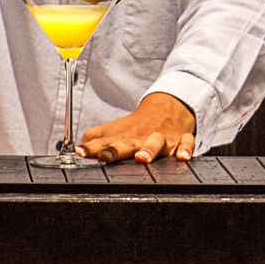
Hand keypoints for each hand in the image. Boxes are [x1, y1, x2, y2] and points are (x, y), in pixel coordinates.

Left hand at [79, 92, 196, 162]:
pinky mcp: (181, 139)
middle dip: (117, 150)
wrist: (169, 105)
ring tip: (142, 158)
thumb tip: (77, 147)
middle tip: (106, 157)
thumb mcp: (116, 129)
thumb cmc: (139, 124)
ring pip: (157, 143)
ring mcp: (162, 138)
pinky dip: (186, 149)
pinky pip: (186, 143)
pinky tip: (183, 157)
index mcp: (124, 136)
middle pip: (127, 143)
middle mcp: (141, 137)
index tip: (81, 152)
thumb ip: (96, 138)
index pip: (105, 142)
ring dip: (149, 150)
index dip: (92, 148)